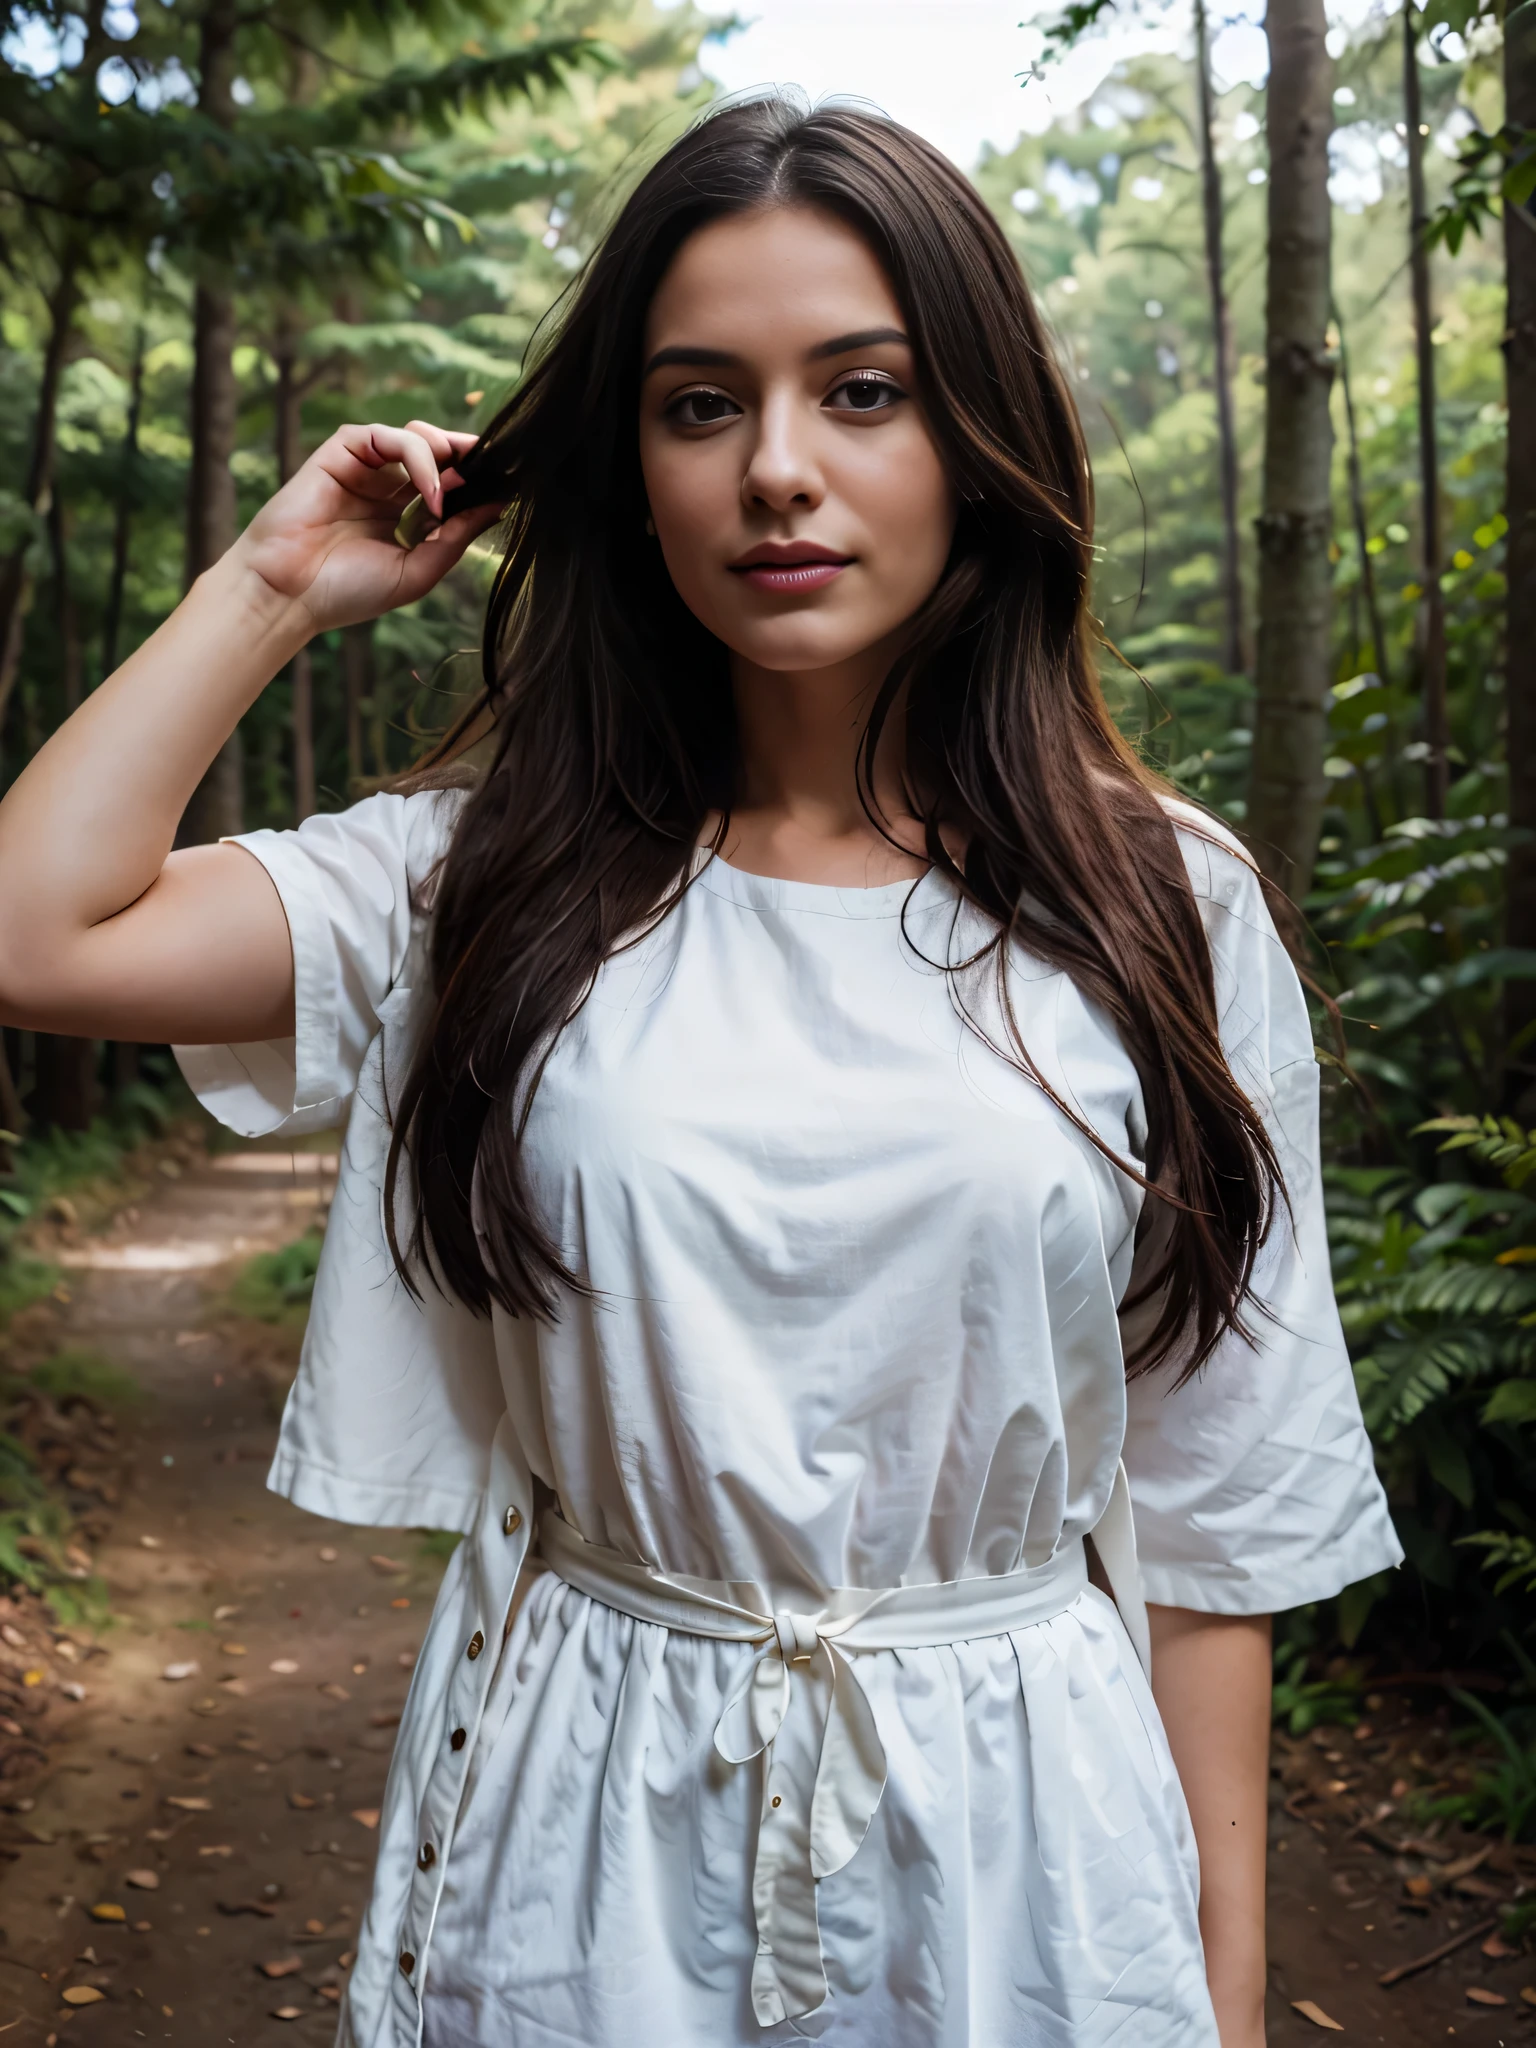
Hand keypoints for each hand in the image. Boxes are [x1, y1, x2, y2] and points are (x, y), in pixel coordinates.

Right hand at [229, 419, 503, 636]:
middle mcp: (387, 488)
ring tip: (456, 491)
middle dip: (469, 458)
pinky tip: (430, 493)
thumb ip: (457, 537)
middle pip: (441, 453)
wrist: (289, 595)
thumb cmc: (347, 592)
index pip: (452, 485)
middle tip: (496, 472)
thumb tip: (499, 505)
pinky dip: (418, 457)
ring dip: (447, 455)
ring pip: (419, 437)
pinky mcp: (341, 453)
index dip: (480, 481)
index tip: (511, 486)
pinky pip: (387, 436)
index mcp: (404, 517)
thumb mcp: (419, 570)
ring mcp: (365, 468)